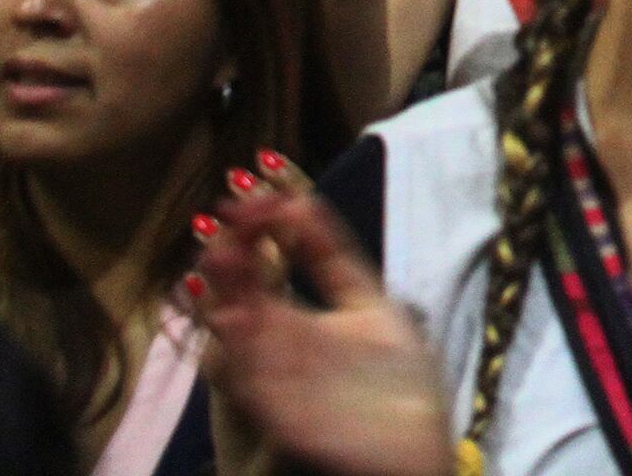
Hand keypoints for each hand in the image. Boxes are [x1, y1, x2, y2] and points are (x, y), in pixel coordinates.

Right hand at [191, 161, 454, 475]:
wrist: (414, 456)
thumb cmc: (400, 389)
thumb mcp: (372, 310)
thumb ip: (335, 260)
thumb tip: (301, 198)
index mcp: (302, 319)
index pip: (268, 264)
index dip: (258, 227)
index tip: (247, 183)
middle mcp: (281, 345)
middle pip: (245, 292)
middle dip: (232, 256)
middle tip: (223, 216)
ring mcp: (277, 376)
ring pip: (238, 328)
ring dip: (226, 293)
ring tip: (217, 251)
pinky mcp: (278, 410)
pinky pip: (248, 377)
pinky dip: (237, 348)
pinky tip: (231, 314)